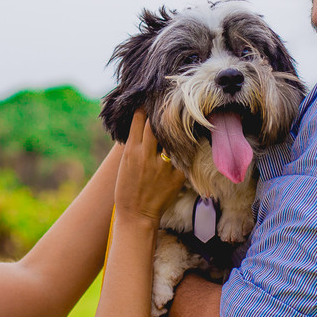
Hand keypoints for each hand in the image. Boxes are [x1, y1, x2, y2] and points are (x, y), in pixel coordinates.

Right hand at [115, 110, 184, 224]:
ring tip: (180, 119)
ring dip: (174, 129)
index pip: (139, 120)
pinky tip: (191, 141)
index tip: (149, 100)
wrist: (136, 215)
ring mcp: (162, 166)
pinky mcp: (176, 176)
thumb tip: (142, 127)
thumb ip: (134, 146)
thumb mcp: (125, 164)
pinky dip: (186, 149)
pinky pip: (183, 156)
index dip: (145, 108)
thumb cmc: (127, 189)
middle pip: (156, 124)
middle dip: (160, 113)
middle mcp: (147, 156)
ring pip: (171, 138)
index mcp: (131, 151)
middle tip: (167, 103)